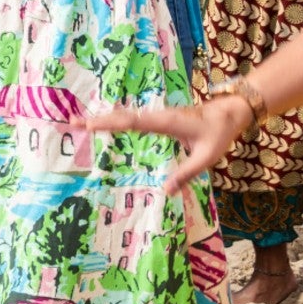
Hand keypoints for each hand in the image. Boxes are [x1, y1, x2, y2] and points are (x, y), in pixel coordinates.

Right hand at [80, 93, 255, 194]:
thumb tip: (165, 191)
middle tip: (71, 122)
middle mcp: (157, 116)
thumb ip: (186, 173)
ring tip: (81, 123)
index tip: (87, 124)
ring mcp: (158, 116)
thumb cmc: (219, 133)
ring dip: (104, 119)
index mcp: (165, 122)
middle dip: (97, 119)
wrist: (230, 112)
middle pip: (122, 117)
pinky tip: (108, 125)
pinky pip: (133, 119)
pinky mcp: (160, 119)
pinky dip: (117, 121)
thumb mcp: (206, 157)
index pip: (131, 122)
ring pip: (126, 116)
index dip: (108, 123)